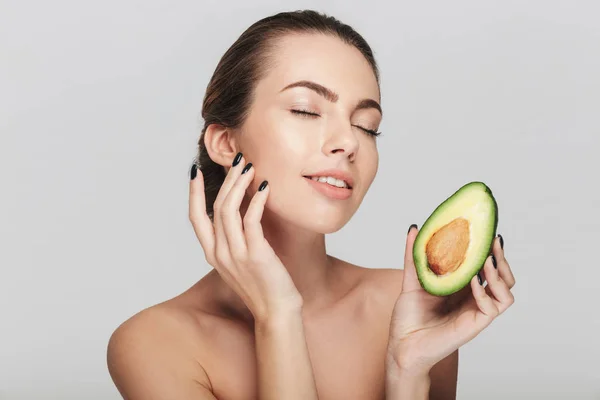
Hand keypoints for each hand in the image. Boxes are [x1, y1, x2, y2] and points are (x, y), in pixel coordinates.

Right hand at [188, 154, 301, 321]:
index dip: (193, 193)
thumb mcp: (241, 260)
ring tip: (251, 168)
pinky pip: (251, 220)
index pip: (195, 217)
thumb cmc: (263, 285)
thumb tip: (241, 210)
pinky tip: (264, 188)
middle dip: (226, 179)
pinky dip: (256, 201)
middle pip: (215, 206)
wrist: (276, 312)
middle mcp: (219, 253)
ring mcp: (235, 254)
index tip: (194, 170)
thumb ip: (235, 239)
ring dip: (239, 185)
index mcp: (213, 253)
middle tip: (239, 161)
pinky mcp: (255, 255)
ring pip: (229, 210)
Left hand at [387, 226, 515, 374]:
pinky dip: (485, 291)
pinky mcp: (476, 324)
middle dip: (501, 257)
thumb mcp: (412, 279)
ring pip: (505, 290)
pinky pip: (493, 306)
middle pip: (503, 276)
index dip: (490, 250)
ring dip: (500, 273)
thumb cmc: (409, 317)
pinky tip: (473, 280)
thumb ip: (415, 255)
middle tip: (493, 240)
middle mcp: (474, 297)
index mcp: (462, 286)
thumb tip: (414, 228)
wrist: (402, 344)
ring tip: (486, 260)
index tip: (486, 231)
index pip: (486, 265)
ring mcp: (476, 311)